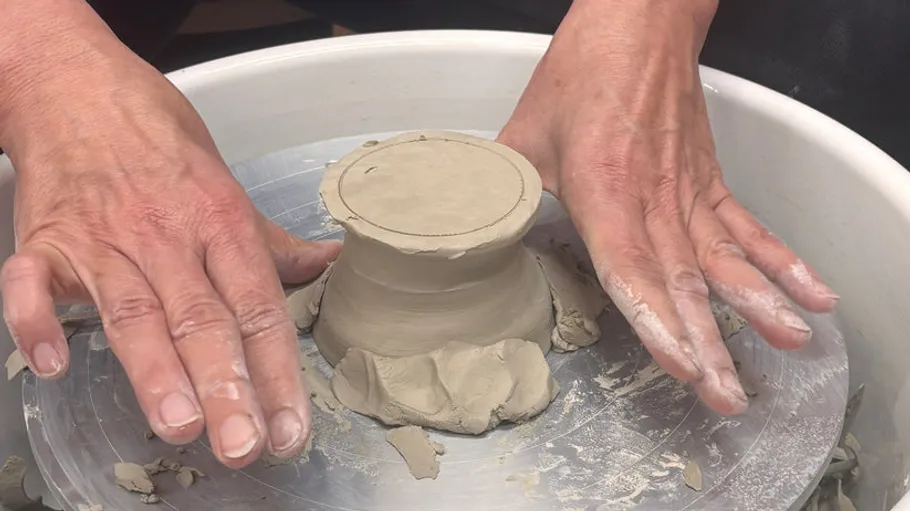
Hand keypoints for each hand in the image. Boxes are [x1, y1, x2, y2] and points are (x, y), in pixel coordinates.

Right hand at [0, 17, 339, 467]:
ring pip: (134, 310)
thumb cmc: (158, 139)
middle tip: (243, 443)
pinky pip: (30, 283)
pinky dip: (36, 321)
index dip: (278, 369)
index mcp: (220, 222)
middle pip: (202, 318)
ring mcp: (103, 240)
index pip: (259, 305)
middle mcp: (167, 236)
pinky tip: (52, 364)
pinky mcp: (43, 240)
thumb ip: (270, 241)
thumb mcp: (227, 182)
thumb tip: (326, 263)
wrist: (77, 87)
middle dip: (226, 385)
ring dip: (156, 370)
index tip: (290, 424)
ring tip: (180, 424)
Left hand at [498, 0, 837, 414]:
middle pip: (683, 280)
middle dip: (708, 343)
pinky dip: (782, 261)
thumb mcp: (524, 134)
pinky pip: (749, 227)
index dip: (657, 323)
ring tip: (789, 345)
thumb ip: (502, 190)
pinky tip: (811, 294)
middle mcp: (653, 199)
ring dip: (757, 307)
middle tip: (727, 395)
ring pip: (724, 259)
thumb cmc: (581, 73)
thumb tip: (472, 227)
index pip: (632, 271)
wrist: (636, 23)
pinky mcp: (709, 180)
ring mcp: (688, 191)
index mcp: (604, 190)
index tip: (682, 367)